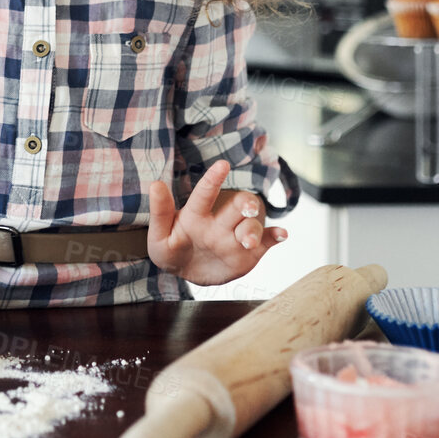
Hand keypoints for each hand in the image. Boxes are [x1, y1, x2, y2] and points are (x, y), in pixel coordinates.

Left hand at [147, 159, 287, 284]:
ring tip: (248, 241)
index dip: (213, 179)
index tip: (223, 164)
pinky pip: (267, 242)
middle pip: (237, 206)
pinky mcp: (250, 253)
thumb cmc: (170, 249)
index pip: (205, 194)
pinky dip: (275, 236)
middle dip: (245, 204)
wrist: (185, 273)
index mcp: (196, 214)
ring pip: (252, 225)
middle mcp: (219, 222)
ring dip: (254, 229)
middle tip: (246, 208)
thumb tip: (155, 184)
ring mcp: (235, 237)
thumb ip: (160, 212)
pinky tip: (282, 234)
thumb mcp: (159, 236)